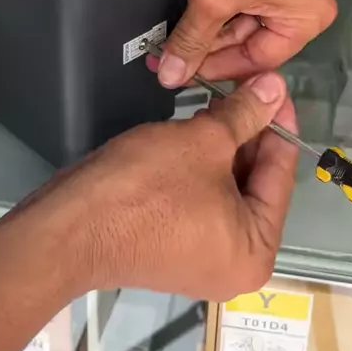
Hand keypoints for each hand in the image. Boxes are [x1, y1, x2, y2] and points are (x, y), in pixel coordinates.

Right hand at [75, 72, 297, 300]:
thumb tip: (275, 87)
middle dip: (249, 132)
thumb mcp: (205, 141)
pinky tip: (198, 126)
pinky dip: (201, 165)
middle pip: (254, 183)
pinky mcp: (171, 246)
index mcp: (257, 251)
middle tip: (247, 86)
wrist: (70, 226)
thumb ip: (247, 114)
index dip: (278, 123)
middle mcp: (236, 264)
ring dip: (224, 144)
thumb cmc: (148, 186)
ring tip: (221, 98)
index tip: (275, 86)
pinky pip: (201, 199)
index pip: (281, 174)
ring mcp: (201, 258)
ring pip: (225, 188)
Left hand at [152, 0, 336, 88]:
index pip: (260, 61)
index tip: (183, 74)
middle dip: (209, 48)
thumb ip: (192, 41)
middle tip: (169, 59)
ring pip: (241, 22)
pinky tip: (189, 15)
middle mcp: (306, 2)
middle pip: (252, 43)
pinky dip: (214, 7)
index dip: (218, 69)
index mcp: (309, 16)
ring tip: (172, 39)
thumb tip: (172, 76)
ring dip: (207, 29)